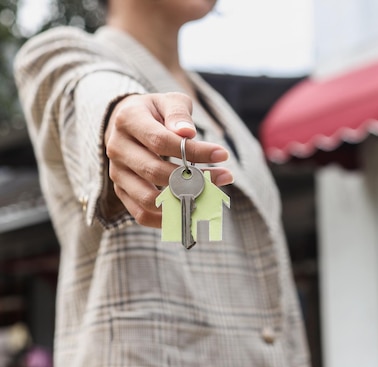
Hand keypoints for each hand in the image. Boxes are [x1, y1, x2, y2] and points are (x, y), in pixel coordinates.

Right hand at [104, 92, 233, 227]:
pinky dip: (167, 219)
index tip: (222, 154)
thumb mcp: (168, 101)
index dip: (193, 151)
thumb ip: (179, 113)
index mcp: (128, 120)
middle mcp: (117, 148)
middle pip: (155, 171)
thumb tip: (187, 133)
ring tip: (211, 195)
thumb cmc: (155, 112)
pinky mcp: (121, 191)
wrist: (125, 122)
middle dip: (194, 177)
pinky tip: (192, 211)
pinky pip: (141, 214)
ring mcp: (117, 173)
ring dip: (183, 201)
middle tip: (225, 176)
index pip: (161, 141)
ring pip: (148, 198)